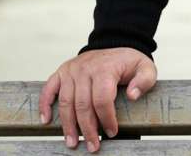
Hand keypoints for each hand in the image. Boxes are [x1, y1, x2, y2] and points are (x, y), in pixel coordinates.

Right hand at [39, 47, 156, 151]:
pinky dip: (45, 104)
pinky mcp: (62, 72)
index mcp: (105, 68)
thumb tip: (132, 95)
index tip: (111, 132)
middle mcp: (85, 68)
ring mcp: (71, 70)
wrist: (115, 44)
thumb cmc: (129, 62)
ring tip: (72, 143)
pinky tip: (45, 120)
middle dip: (87, 129)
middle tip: (92, 146)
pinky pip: (49, 88)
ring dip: (67, 125)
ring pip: (65, 101)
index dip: (106, 119)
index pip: (102, 99)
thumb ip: (144, 81)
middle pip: (82, 104)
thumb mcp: (146, 68)